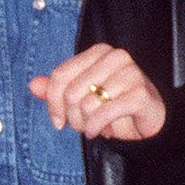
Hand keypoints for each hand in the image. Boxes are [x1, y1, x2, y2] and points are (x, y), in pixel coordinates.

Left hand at [29, 41, 165, 140]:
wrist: (150, 122)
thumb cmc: (114, 107)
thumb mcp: (82, 98)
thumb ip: (58, 91)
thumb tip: (33, 85)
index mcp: (99, 52)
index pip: (60, 76)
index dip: (52, 103)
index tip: (58, 121)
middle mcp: (115, 57)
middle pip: (71, 92)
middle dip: (73, 118)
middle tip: (85, 125)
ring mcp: (130, 73)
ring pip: (86, 105)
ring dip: (87, 125)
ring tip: (97, 127)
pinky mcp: (139, 93)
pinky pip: (103, 114)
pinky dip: (98, 128)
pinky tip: (104, 133)